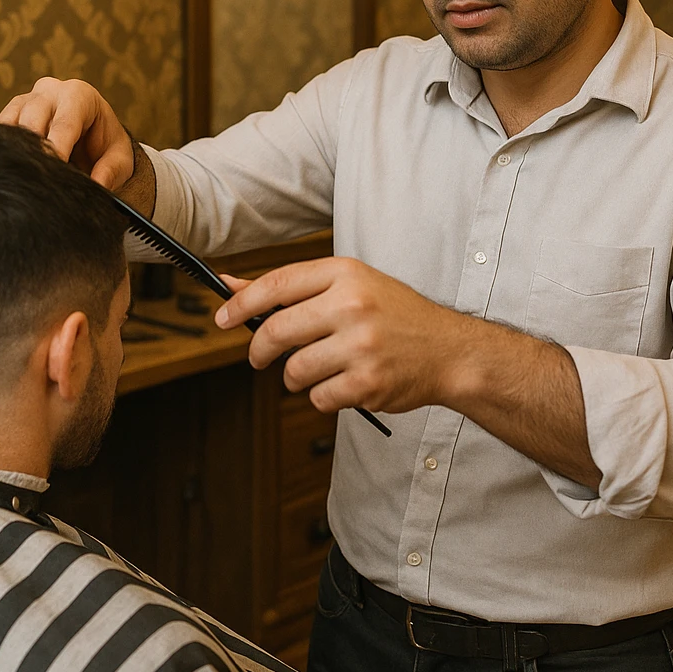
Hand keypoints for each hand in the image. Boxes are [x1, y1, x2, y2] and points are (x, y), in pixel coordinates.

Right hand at [0, 77, 132, 189]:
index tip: (54, 171)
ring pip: (11, 122)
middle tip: (35, 179)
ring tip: (19, 177)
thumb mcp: (120, 158)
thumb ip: (111, 171)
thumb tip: (96, 186)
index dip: (57, 150)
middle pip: (33, 118)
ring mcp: (27, 99)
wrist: (92, 135)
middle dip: (34, 149)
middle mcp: (51, 90)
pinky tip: (6, 170)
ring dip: (14, 149)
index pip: (65, 123)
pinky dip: (1, 149)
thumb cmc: (106, 144)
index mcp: (80, 95)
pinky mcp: (11, 112)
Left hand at [216, 258, 473, 415]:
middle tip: (259, 358)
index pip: (277, 284)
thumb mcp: (350, 286)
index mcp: (345, 274)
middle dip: (260, 350)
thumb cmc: (395, 316)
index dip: (242, 303)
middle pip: (277, 331)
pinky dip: (324, 396)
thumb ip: (293, 288)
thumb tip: (231, 285)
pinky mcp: (368, 382)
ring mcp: (361, 345)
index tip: (223, 317)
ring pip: (294, 371)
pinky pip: (319, 398)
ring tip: (320, 370)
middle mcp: (352, 305)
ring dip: (297, 378)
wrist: (449, 351)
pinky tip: (346, 384)